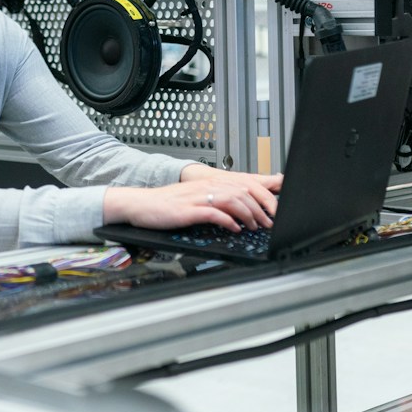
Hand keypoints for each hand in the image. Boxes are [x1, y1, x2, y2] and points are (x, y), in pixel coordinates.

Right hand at [104, 168, 281, 231]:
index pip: (243, 185)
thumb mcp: (193, 199)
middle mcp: (205, 187)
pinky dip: (228, 221)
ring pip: (232, 200)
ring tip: (254, 226)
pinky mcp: (188, 210)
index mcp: (208, 183)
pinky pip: (214, 213)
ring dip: (248, 214)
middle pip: (242, 192)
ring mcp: (197, 198)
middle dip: (260, 208)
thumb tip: (237, 211)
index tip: (271, 211)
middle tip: (268, 223)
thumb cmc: (165, 205)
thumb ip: (215, 201)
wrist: (140, 204)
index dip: (261, 198)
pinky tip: (234, 228)